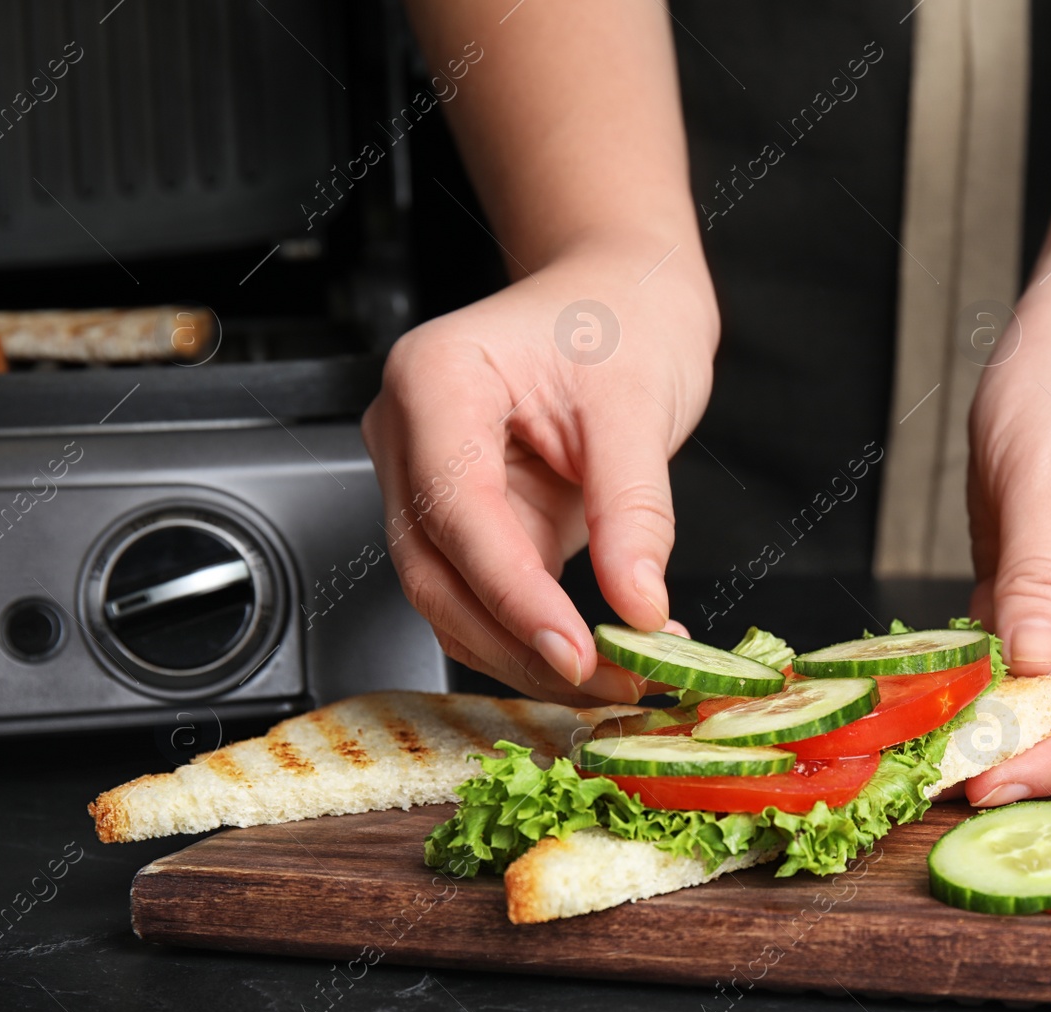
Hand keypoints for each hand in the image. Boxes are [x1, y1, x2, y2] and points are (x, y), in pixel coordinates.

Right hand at [362, 242, 717, 704]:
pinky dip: (536, 633)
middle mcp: (411, 433)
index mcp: (435, 380)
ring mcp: (428, 480)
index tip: (576, 651)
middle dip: (518, 643)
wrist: (622, 291)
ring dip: (526, 653)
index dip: (513, 595)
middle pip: (436, 572)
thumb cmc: (622, 315)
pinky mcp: (466, 518)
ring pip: (450, 599)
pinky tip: (600, 653)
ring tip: (617, 677)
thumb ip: (634, 511)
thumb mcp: (640, 405)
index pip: (457, 512)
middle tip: (607, 682)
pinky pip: (486, 594)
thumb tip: (639, 607)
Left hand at [963, 321, 1050, 802]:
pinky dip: (979, 674)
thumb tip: (1029, 667)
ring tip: (931, 748)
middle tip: (946, 778)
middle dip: (1024, 746)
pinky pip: (1017, 649)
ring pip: (1050, 688)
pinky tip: (934, 696)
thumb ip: (1039, 575)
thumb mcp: (1048, 476)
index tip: (1001, 780)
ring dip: (996, 717)